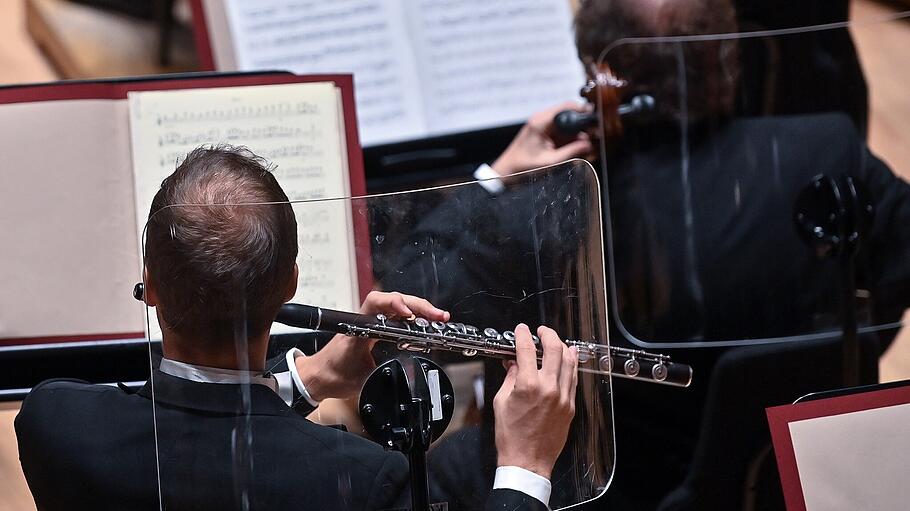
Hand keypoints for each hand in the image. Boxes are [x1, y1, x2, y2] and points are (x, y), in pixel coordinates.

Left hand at [295, 291, 449, 400]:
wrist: (318, 377)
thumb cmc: (332, 374)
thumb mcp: (360, 377)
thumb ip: (381, 371)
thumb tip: (402, 372)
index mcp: (358, 327)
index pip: (376, 303)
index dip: (395, 304)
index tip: (409, 315)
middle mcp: (365, 320)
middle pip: (395, 300)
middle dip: (419, 306)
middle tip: (439, 316)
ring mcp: (371, 323)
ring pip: (398, 307)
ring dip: (420, 310)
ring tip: (438, 318)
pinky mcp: (376, 329)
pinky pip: (397, 317)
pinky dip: (413, 318)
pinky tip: (426, 323)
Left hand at [491, 101, 593, 177]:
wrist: (506, 172)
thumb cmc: (522, 167)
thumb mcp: (550, 162)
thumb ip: (571, 152)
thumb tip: (589, 144)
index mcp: (541, 122)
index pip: (567, 107)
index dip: (583, 112)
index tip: (596, 121)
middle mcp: (541, 120)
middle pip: (569, 115)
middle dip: (583, 126)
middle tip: (594, 138)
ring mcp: (542, 126)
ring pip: (567, 125)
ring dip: (578, 135)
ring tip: (587, 148)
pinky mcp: (544, 133)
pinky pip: (562, 132)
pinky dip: (570, 140)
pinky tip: (577, 149)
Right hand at [493, 324, 577, 478]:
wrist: (527, 461)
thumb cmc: (511, 436)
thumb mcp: (501, 402)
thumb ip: (510, 378)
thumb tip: (513, 363)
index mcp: (528, 386)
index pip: (527, 350)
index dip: (523, 335)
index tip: (521, 330)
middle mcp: (548, 389)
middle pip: (554, 349)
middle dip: (547, 334)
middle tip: (541, 331)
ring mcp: (563, 397)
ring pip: (569, 361)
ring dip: (562, 347)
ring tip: (555, 342)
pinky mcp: (570, 406)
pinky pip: (573, 379)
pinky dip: (570, 365)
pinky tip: (566, 360)